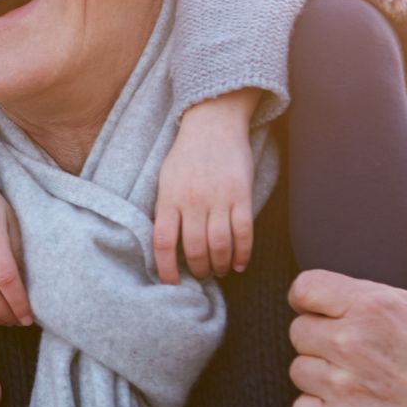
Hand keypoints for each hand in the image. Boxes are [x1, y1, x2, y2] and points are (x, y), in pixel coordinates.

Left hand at [153, 90, 257, 283]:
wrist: (213, 123)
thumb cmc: (186, 154)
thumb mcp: (165, 179)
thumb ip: (165, 208)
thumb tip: (165, 243)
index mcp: (169, 198)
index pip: (162, 242)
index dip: (166, 268)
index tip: (171, 284)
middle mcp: (192, 201)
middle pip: (194, 248)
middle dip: (198, 269)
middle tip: (202, 275)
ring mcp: (218, 198)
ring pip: (220, 245)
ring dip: (220, 265)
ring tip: (220, 270)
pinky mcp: (241, 195)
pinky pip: (244, 233)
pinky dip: (243, 253)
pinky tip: (240, 264)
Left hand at [287, 193, 406, 406]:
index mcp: (374, 305)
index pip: (303, 288)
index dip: (317, 301)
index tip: (336, 313)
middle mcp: (354, 343)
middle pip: (298, 331)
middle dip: (322, 339)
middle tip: (358, 351)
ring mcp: (347, 386)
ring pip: (299, 371)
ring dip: (321, 376)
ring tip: (360, 378)